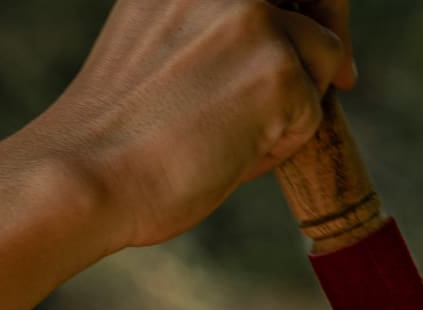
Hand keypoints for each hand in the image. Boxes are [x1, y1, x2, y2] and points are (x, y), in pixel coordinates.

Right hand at [35, 0, 357, 249]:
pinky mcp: (277, 71)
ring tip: (231, 140)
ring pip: (322, 57)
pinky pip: (313, 112)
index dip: (301, 3)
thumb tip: (283, 40)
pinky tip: (229, 157)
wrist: (79, 179)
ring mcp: (252, 20)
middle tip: (342, 78)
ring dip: (295, 102)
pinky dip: (283, 143)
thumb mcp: (151, 49)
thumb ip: (205, 29)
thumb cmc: (108, 137)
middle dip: (327, 39)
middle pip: (313, 5)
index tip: (315, 22)